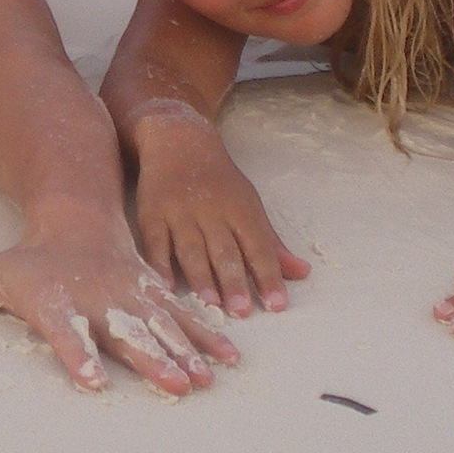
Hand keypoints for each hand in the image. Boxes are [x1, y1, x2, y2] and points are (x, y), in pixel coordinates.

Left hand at [0, 230, 238, 394]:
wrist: (76, 217)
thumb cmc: (28, 260)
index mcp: (59, 302)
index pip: (66, 332)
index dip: (77, 355)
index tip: (90, 379)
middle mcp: (99, 300)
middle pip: (125, 333)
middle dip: (150, 358)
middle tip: (172, 384)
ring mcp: (130, 296)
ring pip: (161, 325)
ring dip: (185, 352)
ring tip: (204, 379)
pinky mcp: (152, 294)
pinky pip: (182, 315)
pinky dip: (205, 335)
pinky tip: (228, 358)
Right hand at [134, 139, 309, 318]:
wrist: (179, 141)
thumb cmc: (221, 182)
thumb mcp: (250, 205)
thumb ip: (271, 244)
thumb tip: (302, 273)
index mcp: (240, 210)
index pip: (259, 247)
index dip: (268, 276)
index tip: (277, 305)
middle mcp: (211, 211)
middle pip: (224, 250)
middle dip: (234, 280)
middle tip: (242, 310)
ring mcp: (179, 212)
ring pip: (191, 249)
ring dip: (201, 277)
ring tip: (211, 303)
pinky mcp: (151, 215)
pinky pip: (156, 244)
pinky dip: (160, 265)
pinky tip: (166, 287)